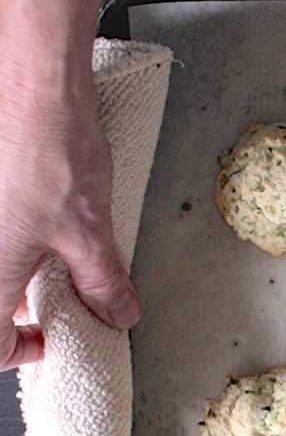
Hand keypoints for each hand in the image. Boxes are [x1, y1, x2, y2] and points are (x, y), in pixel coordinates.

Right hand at [0, 0, 137, 371]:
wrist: (32, 84)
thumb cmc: (50, 153)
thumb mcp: (90, 231)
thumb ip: (102, 282)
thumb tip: (119, 315)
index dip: (18, 352)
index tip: (50, 339)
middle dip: (19, 312)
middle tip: (60, 306)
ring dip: (18, 278)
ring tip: (59, 268)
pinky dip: (16, 246)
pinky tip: (45, 233)